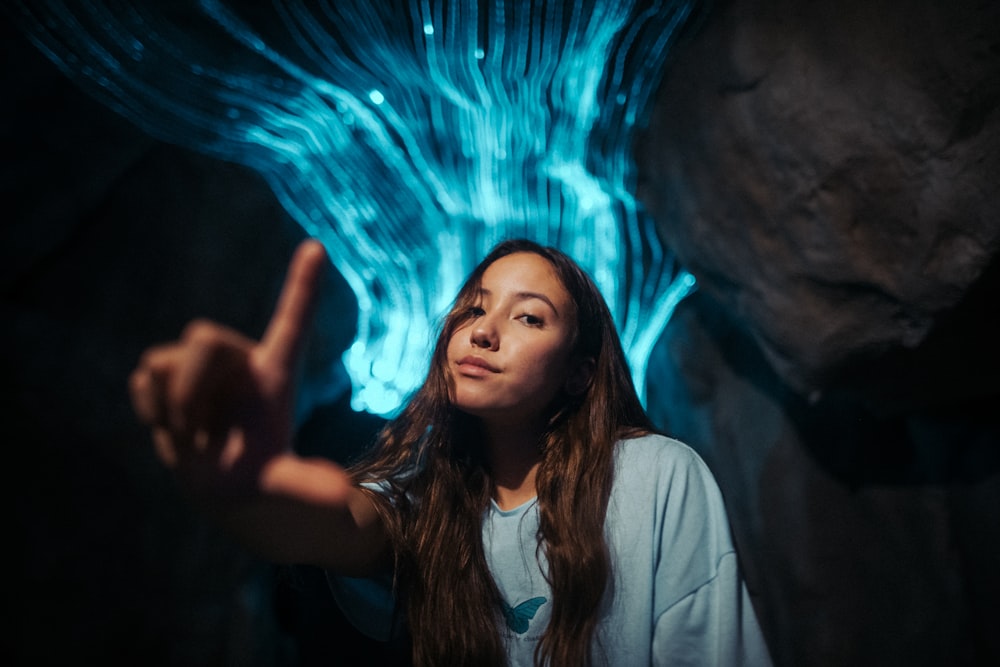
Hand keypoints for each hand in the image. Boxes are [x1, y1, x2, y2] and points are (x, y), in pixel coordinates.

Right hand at [129, 239, 344, 502]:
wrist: (226, 488)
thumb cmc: (264, 477)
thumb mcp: (288, 485)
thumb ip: (310, 487)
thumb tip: (345, 497)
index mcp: (277, 370)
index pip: (293, 318)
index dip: (303, 283)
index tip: (317, 246)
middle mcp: (240, 359)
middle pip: (202, 337)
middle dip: (190, 386)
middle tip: (197, 432)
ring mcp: (202, 365)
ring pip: (163, 361)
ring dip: (172, 407)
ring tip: (194, 435)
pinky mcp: (168, 377)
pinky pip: (142, 379)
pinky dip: (152, 410)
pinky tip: (174, 431)